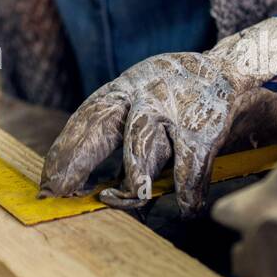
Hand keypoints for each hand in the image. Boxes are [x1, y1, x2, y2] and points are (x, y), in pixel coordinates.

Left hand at [40, 15, 276, 216]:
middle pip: (102, 126)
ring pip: (141, 147)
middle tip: (59, 190)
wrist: (228, 69)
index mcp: (123, 89)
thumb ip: (113, 129)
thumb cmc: (172, 92)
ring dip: (131, 177)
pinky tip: (184, 207)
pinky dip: (186, 193)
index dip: (64, 150)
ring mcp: (172, 111)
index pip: (87, 118)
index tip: (48, 180)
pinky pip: (188, 168)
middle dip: (78, 160)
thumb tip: (84, 180)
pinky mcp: (202, 129)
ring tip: (116, 197)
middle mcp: (142, 95)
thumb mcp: (137, 97)